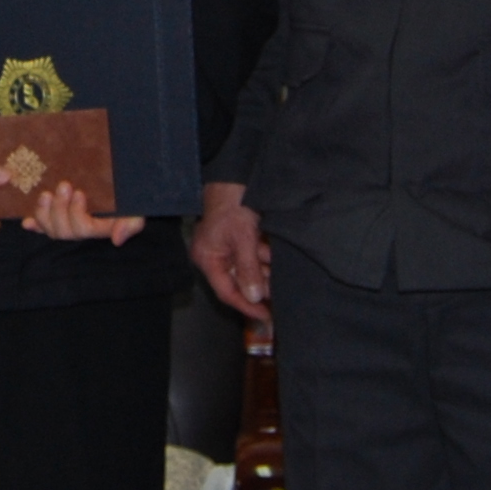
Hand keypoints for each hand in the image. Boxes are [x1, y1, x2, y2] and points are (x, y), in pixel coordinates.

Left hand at [32, 183, 144, 248]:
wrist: (126, 174)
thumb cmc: (132, 191)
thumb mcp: (138, 207)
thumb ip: (132, 224)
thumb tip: (117, 239)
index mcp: (100, 227)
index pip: (84, 229)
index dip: (76, 214)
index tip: (79, 192)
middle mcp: (83, 227)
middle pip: (64, 231)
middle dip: (60, 209)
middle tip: (63, 186)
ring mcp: (69, 221)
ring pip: (51, 229)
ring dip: (44, 213)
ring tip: (45, 195)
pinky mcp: (59, 213)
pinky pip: (43, 226)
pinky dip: (35, 225)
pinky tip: (26, 222)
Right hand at [191, 181, 270, 328]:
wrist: (237, 174)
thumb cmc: (233, 202)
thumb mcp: (243, 238)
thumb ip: (248, 269)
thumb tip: (254, 296)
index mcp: (207, 258)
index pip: (226, 291)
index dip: (246, 305)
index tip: (266, 316)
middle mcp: (215, 255)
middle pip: (239, 281)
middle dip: (260, 287)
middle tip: (280, 297)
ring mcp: (227, 246)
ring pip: (249, 268)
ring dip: (266, 271)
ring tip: (283, 277)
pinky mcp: (240, 237)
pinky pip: (253, 255)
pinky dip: (265, 257)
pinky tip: (278, 257)